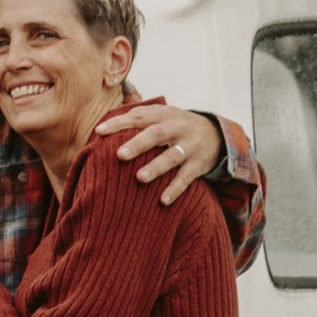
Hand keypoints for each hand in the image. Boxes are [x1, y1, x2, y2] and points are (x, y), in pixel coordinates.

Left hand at [95, 105, 221, 203]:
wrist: (217, 134)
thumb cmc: (176, 126)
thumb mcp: (162, 115)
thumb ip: (138, 116)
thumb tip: (104, 125)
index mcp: (163, 116)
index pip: (138, 117)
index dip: (119, 123)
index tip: (99, 131)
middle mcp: (177, 129)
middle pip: (156, 135)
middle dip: (138, 145)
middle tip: (120, 155)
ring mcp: (189, 147)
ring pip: (172, 157)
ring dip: (156, 167)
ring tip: (139, 178)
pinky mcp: (198, 165)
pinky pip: (186, 178)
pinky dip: (175, 189)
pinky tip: (163, 201)